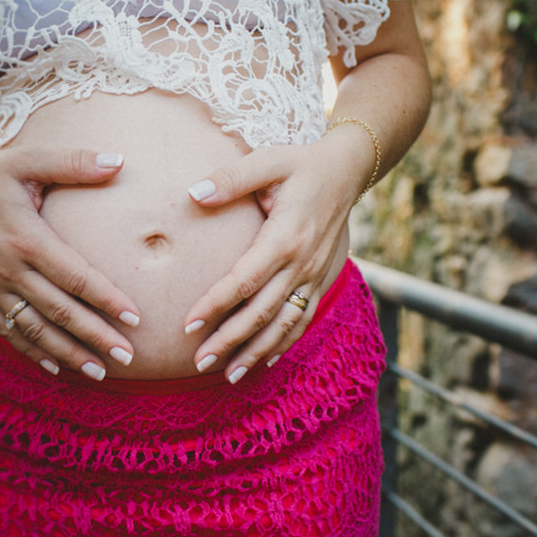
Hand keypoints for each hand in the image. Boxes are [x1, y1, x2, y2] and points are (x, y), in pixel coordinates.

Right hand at [0, 147, 139, 379]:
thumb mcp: (26, 160)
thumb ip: (72, 162)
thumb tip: (119, 161)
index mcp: (25, 237)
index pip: (75, 275)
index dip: (106, 298)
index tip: (134, 317)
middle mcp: (8, 269)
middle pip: (60, 311)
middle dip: (96, 336)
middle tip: (128, 355)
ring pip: (36, 330)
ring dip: (69, 353)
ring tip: (100, 371)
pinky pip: (9, 332)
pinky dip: (33, 353)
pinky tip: (57, 368)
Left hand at [182, 133, 371, 381]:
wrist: (348, 170)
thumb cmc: (301, 163)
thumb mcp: (267, 160)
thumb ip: (231, 178)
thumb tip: (194, 194)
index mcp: (285, 236)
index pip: (244, 280)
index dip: (215, 305)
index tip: (188, 324)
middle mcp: (303, 263)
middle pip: (262, 312)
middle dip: (230, 341)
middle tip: (198, 363)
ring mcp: (316, 275)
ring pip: (284, 324)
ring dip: (256, 352)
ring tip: (228, 376)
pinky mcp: (324, 279)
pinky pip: (303, 318)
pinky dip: (284, 343)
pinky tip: (264, 361)